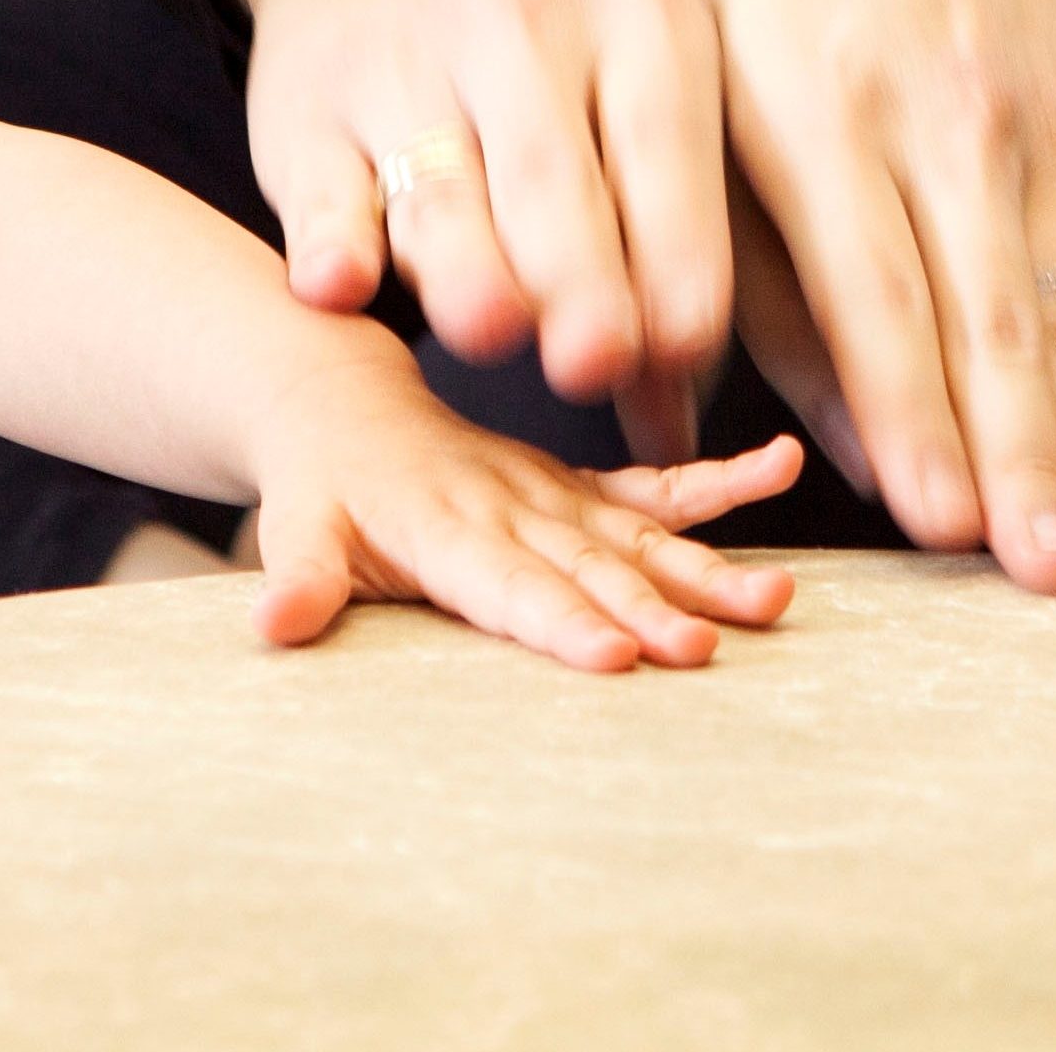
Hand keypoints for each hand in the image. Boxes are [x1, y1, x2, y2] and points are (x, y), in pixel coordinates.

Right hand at [204, 0, 736, 450]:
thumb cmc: (554, 46)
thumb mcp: (636, 88)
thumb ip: (665, 250)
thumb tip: (678, 437)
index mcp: (637, 16)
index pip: (666, 152)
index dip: (677, 260)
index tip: (682, 350)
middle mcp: (521, 22)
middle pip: (554, 178)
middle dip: (577, 279)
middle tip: (592, 364)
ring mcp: (402, 57)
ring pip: (439, 188)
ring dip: (465, 270)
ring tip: (492, 332)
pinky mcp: (305, 102)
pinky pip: (319, 184)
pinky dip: (330, 238)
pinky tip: (340, 284)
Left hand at [242, 350, 805, 669]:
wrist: (342, 395)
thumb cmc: (320, 482)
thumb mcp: (294, 525)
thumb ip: (298, 578)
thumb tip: (274, 624)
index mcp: (445, 524)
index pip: (509, 585)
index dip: (562, 621)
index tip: (616, 659)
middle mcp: (513, 505)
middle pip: (590, 567)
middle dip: (650, 611)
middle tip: (707, 651)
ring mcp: (554, 491)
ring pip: (641, 534)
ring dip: (707, 568)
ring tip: (774, 597)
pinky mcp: (579, 484)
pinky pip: (658, 484)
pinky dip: (721, 479)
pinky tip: (781, 468)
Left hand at [695, 0, 1055, 595]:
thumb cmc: (772, 16)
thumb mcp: (714, 110)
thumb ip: (750, 283)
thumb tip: (821, 459)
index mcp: (813, 107)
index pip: (871, 280)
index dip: (907, 405)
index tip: (930, 519)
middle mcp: (942, 119)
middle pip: (988, 312)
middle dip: (1019, 455)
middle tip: (1044, 579)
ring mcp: (1045, 131)